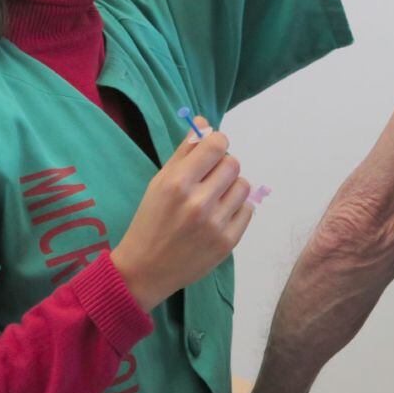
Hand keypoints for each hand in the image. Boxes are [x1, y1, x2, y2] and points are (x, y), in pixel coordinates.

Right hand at [111, 117, 252, 311]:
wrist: (146, 270)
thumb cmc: (151, 220)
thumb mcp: (159, 182)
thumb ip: (184, 151)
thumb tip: (204, 123)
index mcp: (177, 183)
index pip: (216, 144)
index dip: (217, 142)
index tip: (211, 150)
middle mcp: (198, 202)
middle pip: (233, 163)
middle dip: (222, 166)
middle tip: (209, 178)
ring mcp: (215, 224)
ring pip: (243, 185)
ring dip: (231, 187)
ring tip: (214, 198)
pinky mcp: (227, 242)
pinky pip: (247, 210)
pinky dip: (236, 209)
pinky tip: (218, 216)